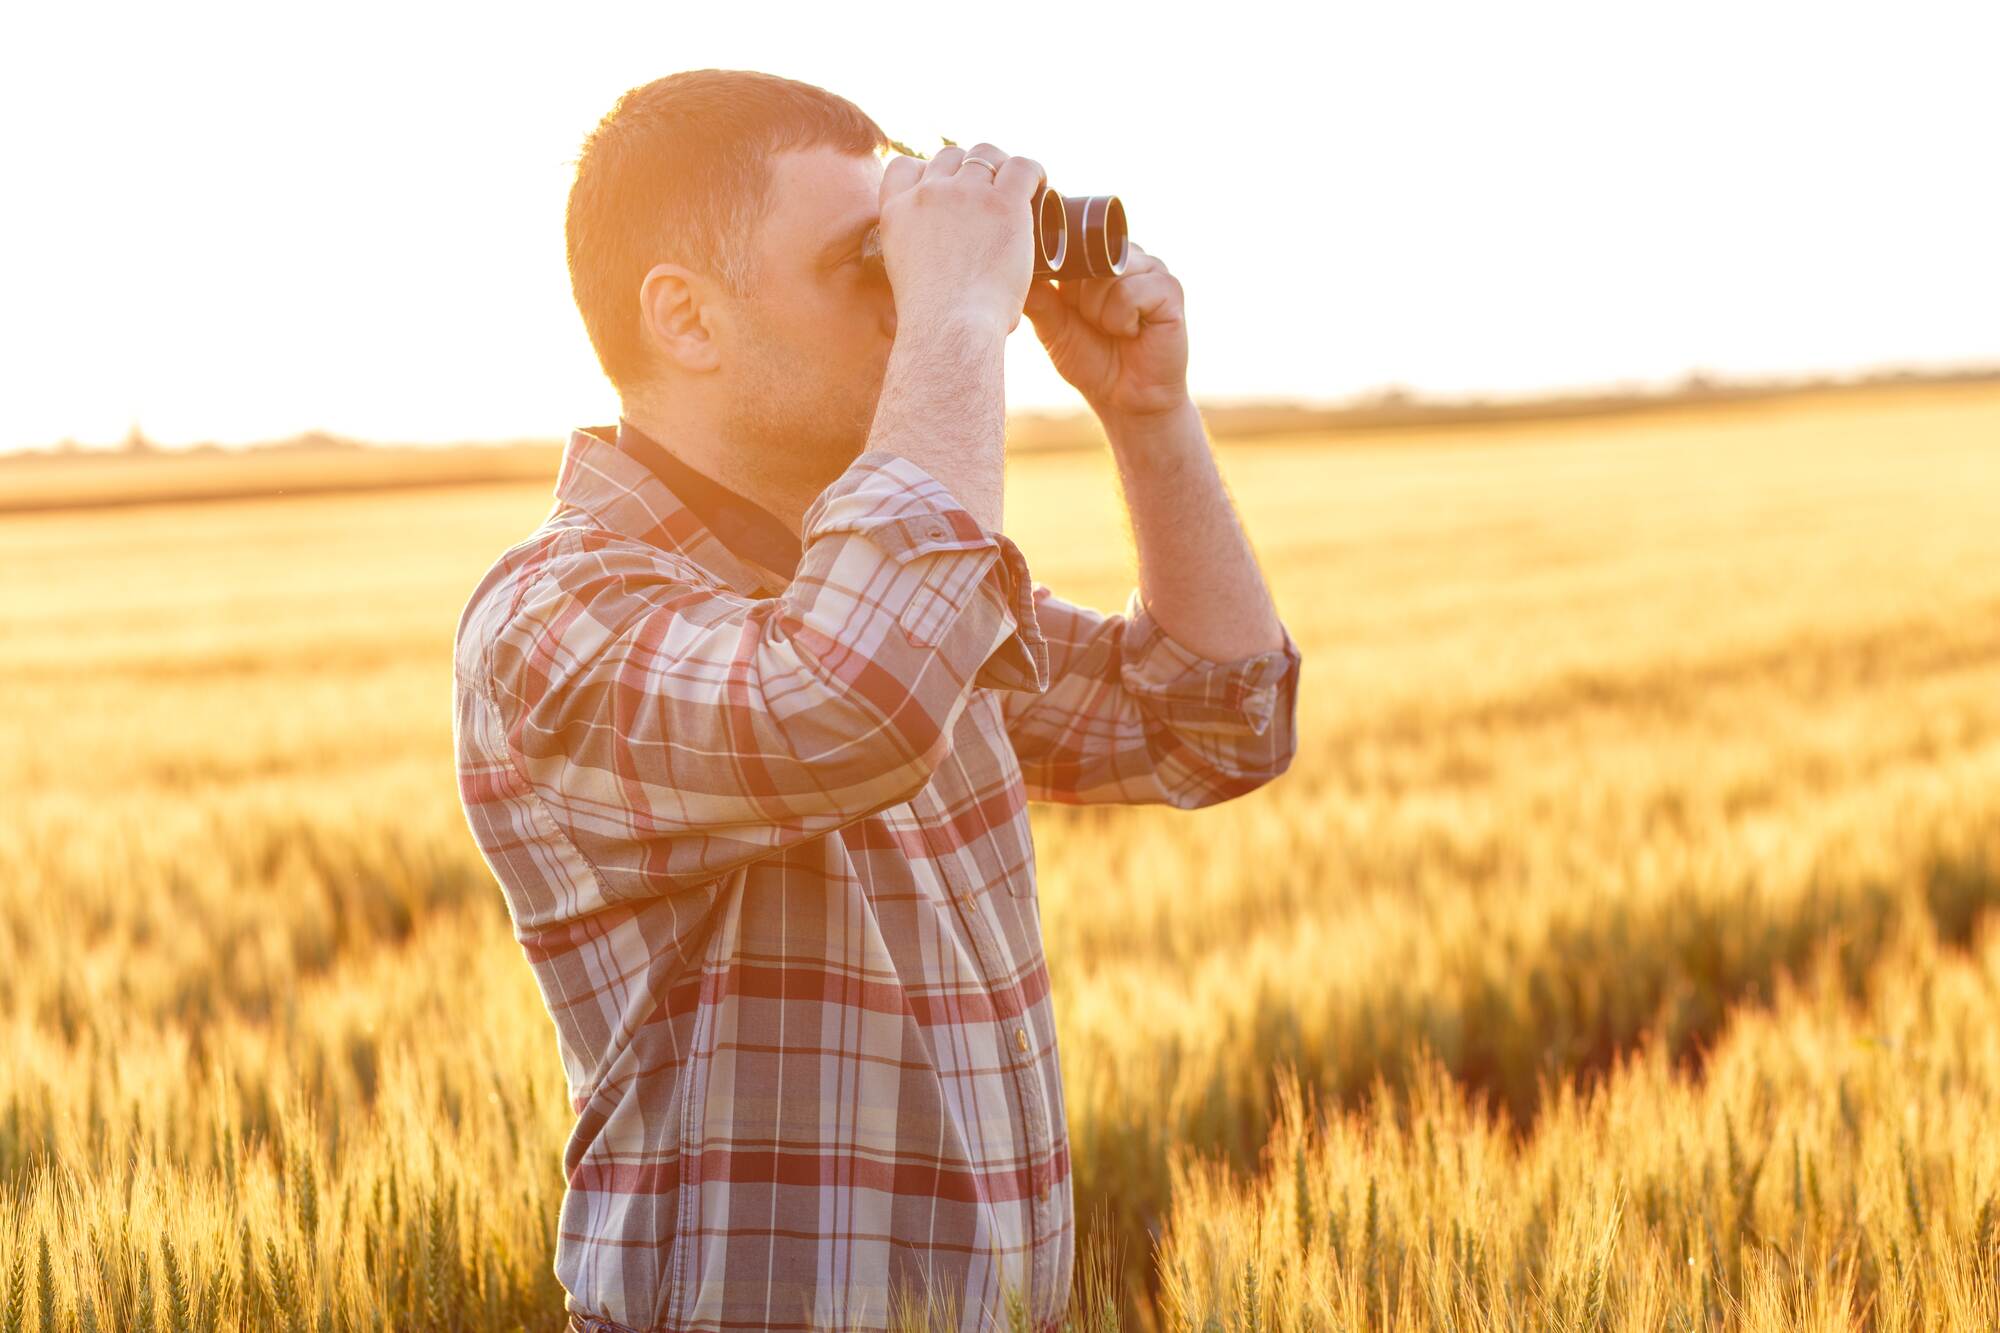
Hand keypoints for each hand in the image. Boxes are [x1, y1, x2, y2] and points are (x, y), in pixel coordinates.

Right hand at [877, 142, 1045, 335]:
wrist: (949, 328)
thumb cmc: (934, 323)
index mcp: (897, 213)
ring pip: (985, 155)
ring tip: (1016, 185)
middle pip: (949, 156)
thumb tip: (945, 271)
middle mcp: (927, 194)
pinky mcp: (1002, 203)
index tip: (944, 186)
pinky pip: (1022, 168)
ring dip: (1000, 166)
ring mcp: (964, 194)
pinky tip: (1040, 183)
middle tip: (989, 192)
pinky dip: (1034, 172)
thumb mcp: (907, 279)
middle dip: (968, 169)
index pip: (904, 167)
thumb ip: (919, 258)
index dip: (927, 171)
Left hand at [1022, 243, 1189, 420]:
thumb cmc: (1092, 360)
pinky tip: (1132, 333)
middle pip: (1086, 258)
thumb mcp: (1053, 326)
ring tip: (1114, 330)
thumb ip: (1036, 297)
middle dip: (1080, 300)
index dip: (1060, 275)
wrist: (1125, 399)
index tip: (1066, 305)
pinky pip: (1129, 293)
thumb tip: (1007, 270)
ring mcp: (1152, 268)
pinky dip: (1121, 320)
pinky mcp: (1170, 289)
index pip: (1070, 244)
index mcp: (1101, 257)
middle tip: (1095, 324)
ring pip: (1106, 276)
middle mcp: (1127, 255)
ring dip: (1099, 313)